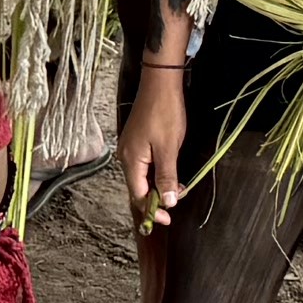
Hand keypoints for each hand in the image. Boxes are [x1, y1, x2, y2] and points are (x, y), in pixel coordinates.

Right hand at [122, 68, 190, 229]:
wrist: (159, 83)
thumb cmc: (164, 113)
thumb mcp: (169, 148)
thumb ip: (167, 177)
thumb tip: (168, 203)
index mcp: (131, 161)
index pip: (138, 195)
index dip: (152, 210)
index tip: (168, 219)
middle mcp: (126, 157)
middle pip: (137, 188)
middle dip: (155, 200)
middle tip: (174, 206)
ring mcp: (130, 148)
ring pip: (141, 177)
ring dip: (157, 187)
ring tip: (176, 190)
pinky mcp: (136, 141)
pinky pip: (143, 166)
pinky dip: (155, 174)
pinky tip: (168, 174)